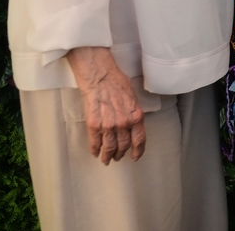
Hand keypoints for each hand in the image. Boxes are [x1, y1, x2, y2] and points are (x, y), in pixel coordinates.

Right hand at [66, 47, 145, 163]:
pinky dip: (95, 149)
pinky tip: (95, 152)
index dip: (137, 151)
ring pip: (109, 147)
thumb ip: (133, 112)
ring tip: (106, 159)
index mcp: (136, 116)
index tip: (135, 157)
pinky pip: (95, 142)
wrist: (100, 76)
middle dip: (121, 153)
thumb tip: (133, 122)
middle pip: (123, 145)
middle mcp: (124, 124)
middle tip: (118, 157)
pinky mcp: (94, 125)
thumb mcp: (133, 96)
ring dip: (108, 155)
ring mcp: (108, 125)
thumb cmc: (117, 82)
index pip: (139, 140)